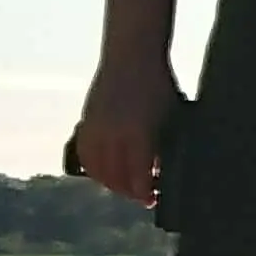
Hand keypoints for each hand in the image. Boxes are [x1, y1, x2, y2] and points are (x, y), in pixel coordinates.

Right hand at [69, 63, 179, 204]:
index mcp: (137, 134)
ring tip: (126, 186)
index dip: (144, 193)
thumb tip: (162, 173)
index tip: (152, 200)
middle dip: (129, 191)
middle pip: (116, 177)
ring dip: (110, 182)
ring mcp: (96, 128)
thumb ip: (164, 146)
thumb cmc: (159, 85)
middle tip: (143, 195)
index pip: (137, 177)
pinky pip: (85, 154)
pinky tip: (105, 171)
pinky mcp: (87, 121)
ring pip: (97, 169)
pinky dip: (93, 167)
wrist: (132, 55)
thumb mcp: (170, 117)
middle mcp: (113, 134)